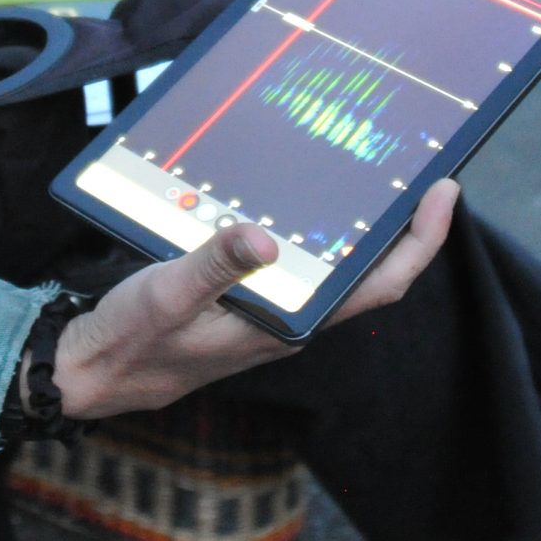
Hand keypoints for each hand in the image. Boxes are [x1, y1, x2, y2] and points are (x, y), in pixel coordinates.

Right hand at [48, 178, 459, 421]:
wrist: (97, 374)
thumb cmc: (133, 340)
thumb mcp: (167, 293)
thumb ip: (215, 264)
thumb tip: (263, 237)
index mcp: (289, 323)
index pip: (379, 285)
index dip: (420, 242)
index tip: (444, 192)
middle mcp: (293, 320)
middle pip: (370, 272)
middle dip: (403, 224)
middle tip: (421, 166)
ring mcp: (275, 313)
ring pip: (338, 267)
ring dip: (362, 225)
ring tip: (378, 173)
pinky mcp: (253, 303)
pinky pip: (304, 265)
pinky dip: (320, 231)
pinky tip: (308, 198)